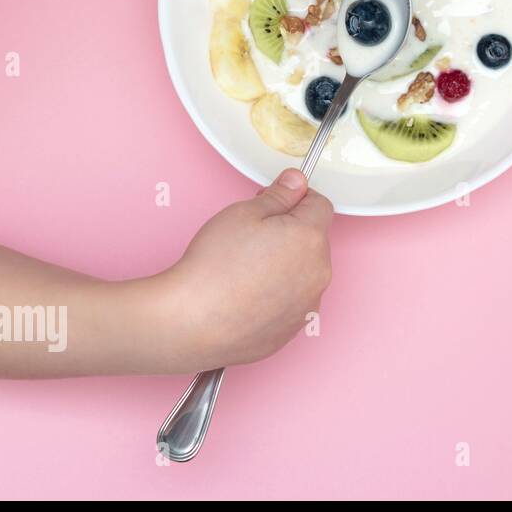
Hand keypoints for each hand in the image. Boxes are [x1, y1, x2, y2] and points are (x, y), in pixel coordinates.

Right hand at [157, 169, 333, 370]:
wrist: (191, 323)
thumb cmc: (214, 267)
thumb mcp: (243, 213)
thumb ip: (279, 195)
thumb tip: (297, 182)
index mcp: (311, 238)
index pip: (320, 205)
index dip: (295, 199)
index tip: (273, 203)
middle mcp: (319, 273)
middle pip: (314, 239)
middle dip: (290, 231)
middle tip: (252, 236)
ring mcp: (309, 304)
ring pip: (305, 271)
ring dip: (286, 263)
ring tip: (246, 269)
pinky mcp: (294, 328)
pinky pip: (294, 300)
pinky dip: (278, 293)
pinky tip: (248, 294)